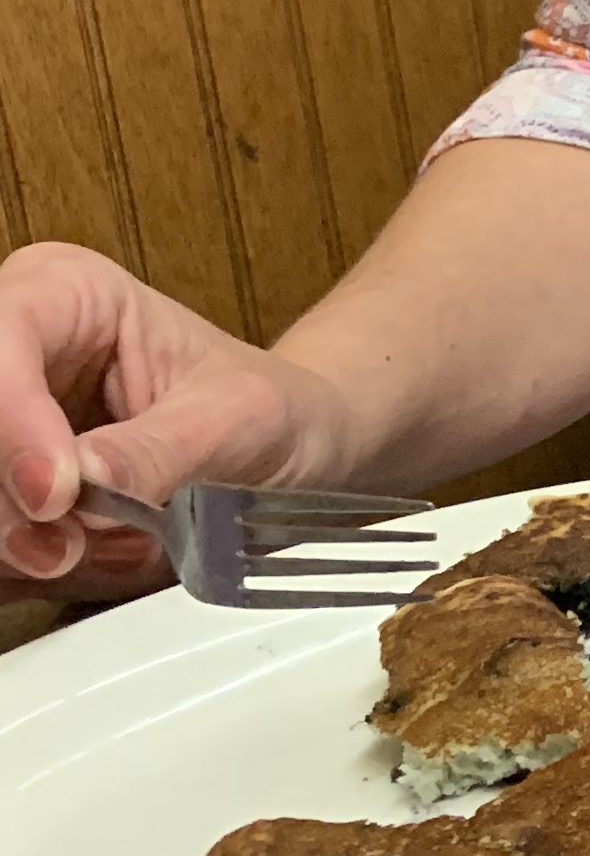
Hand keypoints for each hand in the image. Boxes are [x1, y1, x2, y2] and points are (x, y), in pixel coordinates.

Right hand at [0, 243, 327, 593]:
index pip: (2, 338)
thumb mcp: (235, 418)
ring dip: (22, 539)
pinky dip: (29, 562)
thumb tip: (79, 481)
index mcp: (70, 294)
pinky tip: (94, 556)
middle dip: (8, 498)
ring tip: (100, 551)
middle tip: (66, 548)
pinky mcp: (11, 487)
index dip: (12, 418)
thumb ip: (155, 449)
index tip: (56, 493)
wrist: (295, 450)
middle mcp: (18, 352)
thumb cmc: (270, 405)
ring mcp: (9, 425)